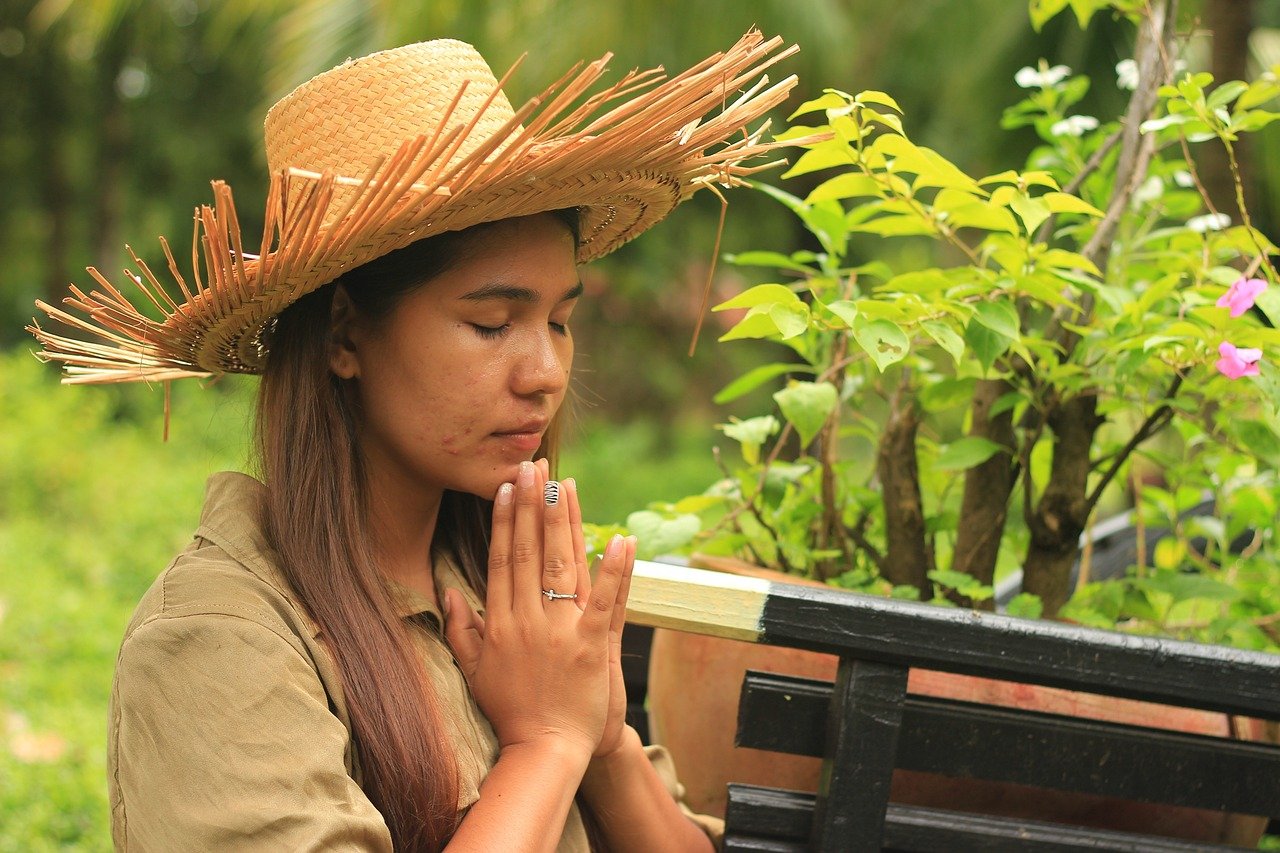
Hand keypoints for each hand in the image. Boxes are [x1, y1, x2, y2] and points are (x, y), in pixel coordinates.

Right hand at [443, 459, 633, 760]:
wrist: (543, 752)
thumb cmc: (511, 711)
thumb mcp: (474, 670)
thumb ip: (460, 628)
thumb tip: (448, 590)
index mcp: (500, 622)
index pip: (502, 559)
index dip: (504, 520)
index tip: (505, 486)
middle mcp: (527, 620)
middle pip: (528, 552)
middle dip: (531, 505)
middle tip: (533, 466)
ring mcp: (559, 631)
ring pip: (560, 564)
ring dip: (563, 521)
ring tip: (564, 483)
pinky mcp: (591, 646)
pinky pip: (605, 599)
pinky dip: (614, 569)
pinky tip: (622, 537)